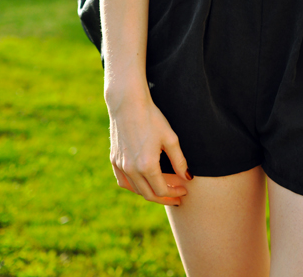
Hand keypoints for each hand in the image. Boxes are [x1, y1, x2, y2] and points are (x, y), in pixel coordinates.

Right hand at [107, 84, 191, 205]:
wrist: (128, 104)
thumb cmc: (152, 119)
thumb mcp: (171, 139)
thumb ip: (179, 161)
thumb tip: (188, 177)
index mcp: (147, 166)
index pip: (162, 190)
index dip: (175, 193)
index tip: (184, 191)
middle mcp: (131, 169)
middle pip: (148, 194)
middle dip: (165, 197)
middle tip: (177, 196)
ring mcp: (120, 165)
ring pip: (135, 190)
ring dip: (150, 193)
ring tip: (163, 191)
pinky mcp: (114, 160)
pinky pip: (124, 182)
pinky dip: (135, 187)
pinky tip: (144, 184)